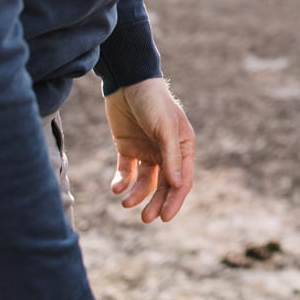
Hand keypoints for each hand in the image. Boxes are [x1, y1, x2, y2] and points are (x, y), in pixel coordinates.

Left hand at [103, 78, 194, 223]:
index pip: (182, 180)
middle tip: (145, 219)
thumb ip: (171, 155)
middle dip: (156, 202)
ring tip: (125, 203)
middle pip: (163, 185)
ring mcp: (147, 150)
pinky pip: (126, 171)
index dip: (175, 200)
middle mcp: (166, 151)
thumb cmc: (153, 101)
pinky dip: (122, 181)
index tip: (165, 218)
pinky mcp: (127, 148)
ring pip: (145, 181)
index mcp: (182, 146)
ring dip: (137, 195)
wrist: (127, 80)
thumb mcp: (165, 126)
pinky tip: (116, 187)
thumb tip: (176, 184)